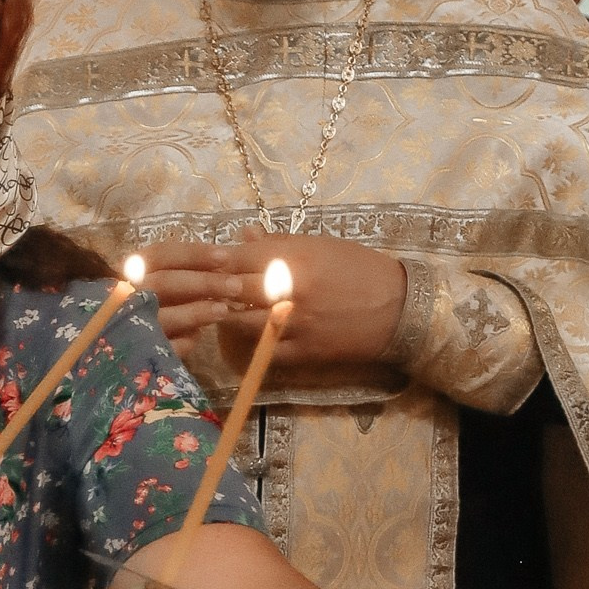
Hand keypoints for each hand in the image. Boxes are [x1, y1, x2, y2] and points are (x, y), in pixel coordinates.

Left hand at [146, 236, 408, 369]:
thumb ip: (278, 243)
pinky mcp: (302, 352)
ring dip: (223, 317)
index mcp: (293, 257)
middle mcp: (288, 288)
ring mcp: (293, 323)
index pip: (236, 257)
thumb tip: (242, 237)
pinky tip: (238, 339)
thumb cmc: (360, 268)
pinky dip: (246, 345)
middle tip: (188, 291)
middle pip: (232, 288)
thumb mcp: (320, 245)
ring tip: (208, 314)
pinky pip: (262, 352)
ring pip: (240, 322)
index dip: (211, 262)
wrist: (401, 308)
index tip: (195, 264)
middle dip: (209, 290)